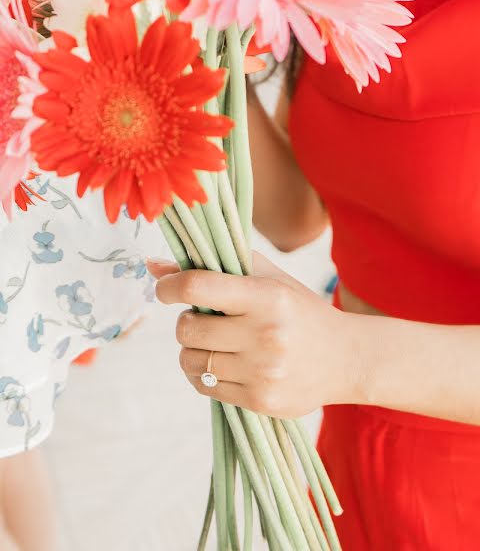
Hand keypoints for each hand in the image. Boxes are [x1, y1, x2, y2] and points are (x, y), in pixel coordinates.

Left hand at [147, 254, 360, 417]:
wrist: (346, 359)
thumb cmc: (301, 312)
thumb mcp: (269, 279)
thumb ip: (215, 267)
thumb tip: (155, 267)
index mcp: (267, 297)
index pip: (198, 287)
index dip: (170, 287)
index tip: (166, 290)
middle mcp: (265, 335)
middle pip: (187, 330)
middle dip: (185, 322)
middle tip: (202, 319)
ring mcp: (263, 372)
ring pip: (190, 362)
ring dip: (192, 351)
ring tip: (215, 344)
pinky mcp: (260, 401)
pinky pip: (206, 387)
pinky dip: (205, 375)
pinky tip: (227, 365)